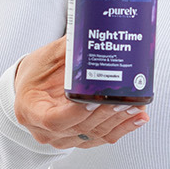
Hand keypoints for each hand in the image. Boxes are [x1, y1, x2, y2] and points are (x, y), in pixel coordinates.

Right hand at [13, 36, 148, 148]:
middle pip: (79, 128)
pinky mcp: (78, 140)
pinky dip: (122, 128)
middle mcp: (44, 130)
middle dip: (106, 114)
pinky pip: (102, 138)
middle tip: (126, 99)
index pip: (53, 120)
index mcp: (30, 110)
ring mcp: (61, 139)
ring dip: (119, 121)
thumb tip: (96, 28)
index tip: (94, 100)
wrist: (31, 90)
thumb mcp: (47, 56)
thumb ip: (70, 48)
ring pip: (94, 135)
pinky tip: (138, 117)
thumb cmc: (37, 72)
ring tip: (137, 105)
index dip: (77, 113)